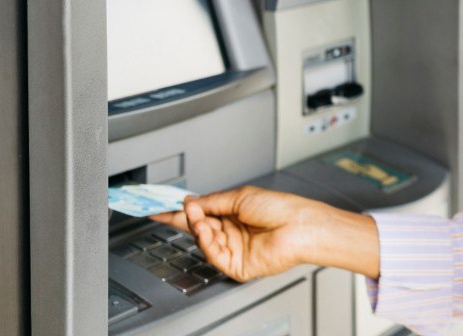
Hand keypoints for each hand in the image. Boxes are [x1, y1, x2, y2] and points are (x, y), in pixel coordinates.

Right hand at [151, 186, 324, 281]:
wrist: (300, 226)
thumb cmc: (281, 208)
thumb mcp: (241, 197)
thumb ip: (213, 201)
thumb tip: (191, 201)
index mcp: (235, 214)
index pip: (203, 213)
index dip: (182, 211)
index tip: (162, 207)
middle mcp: (233, 232)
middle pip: (200, 228)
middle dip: (185, 219)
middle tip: (171, 211)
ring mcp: (235, 249)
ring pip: (205, 241)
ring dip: (198, 227)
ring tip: (196, 216)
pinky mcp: (237, 266)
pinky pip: (214, 256)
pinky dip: (206, 242)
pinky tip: (205, 230)